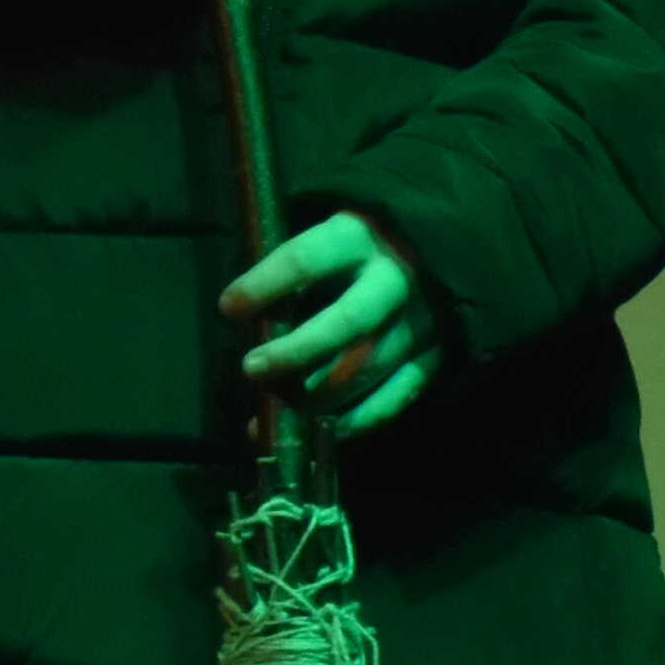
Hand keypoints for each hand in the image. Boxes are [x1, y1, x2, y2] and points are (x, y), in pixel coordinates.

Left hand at [227, 213, 442, 436]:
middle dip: (296, 352)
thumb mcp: (325, 237)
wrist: (433, 250)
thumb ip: (294, 273)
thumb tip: (248, 320)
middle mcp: (396, 278)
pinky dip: (357, 419)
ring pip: (369, 367)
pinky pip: (395, 396)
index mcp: (359, 236)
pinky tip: (321, 429)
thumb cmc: (357, 245)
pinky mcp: (435, 355)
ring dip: (318, 395)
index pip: (306, 260)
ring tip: (277, 410)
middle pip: (346, 322)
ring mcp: (421, 320)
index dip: (265, 285)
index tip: (229, 307)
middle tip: (252, 369)